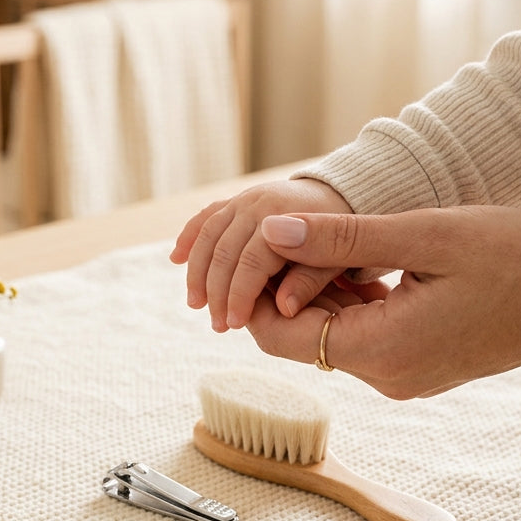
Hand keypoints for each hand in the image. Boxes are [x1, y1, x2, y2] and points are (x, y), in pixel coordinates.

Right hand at [170, 178, 353, 331]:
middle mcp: (259, 204)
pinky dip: (190, 236)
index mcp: (285, 220)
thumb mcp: (338, 261)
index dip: (239, 295)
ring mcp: (245, 199)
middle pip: (224, 251)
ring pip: (208, 234)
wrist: (343, 195)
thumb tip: (283, 307)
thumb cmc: (344, 239)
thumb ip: (311, 280)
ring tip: (195, 304)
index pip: (251, 263)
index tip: (233, 324)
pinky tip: (176, 258)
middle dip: (216, 291)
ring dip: (196, 270)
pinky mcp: (238, 200)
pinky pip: (207, 217)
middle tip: (217, 325)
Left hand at [246, 206, 520, 398]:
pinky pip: (364, 334)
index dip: (256, 287)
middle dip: (286, 284)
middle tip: (299, 227)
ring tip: (337, 234)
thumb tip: (270, 232)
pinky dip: (353, 298)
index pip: (277, 333)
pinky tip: (370, 257)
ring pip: (330, 333)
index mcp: (383, 350)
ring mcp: (404, 376)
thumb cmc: (520, 256)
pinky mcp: (419, 365)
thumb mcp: (425, 234)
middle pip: (299, 336)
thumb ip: (343, 238)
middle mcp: (388, 377)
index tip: (266, 236)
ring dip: (321, 288)